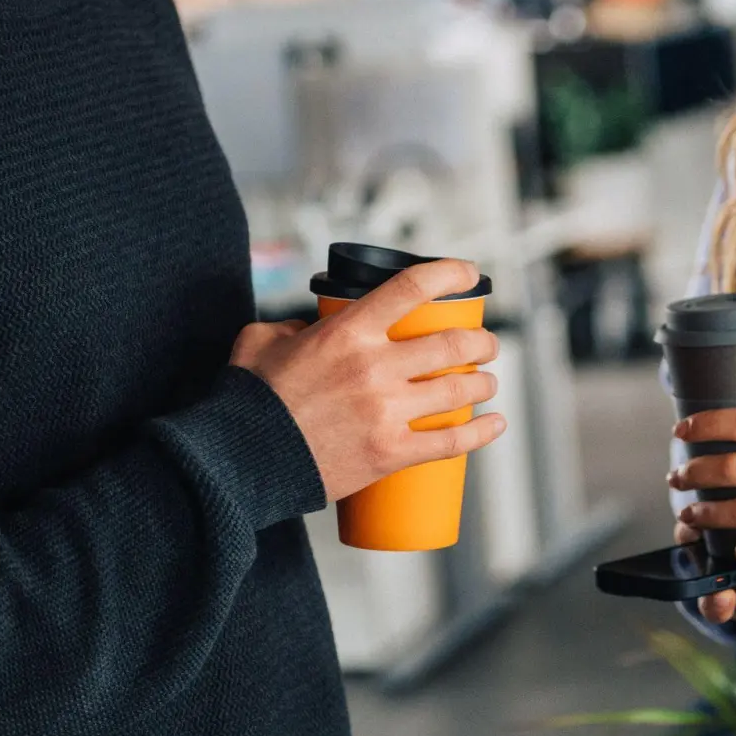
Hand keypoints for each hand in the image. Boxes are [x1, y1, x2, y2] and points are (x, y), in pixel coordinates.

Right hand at [231, 260, 503, 501]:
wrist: (239, 461)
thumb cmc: (250, 400)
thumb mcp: (261, 341)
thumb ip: (290, 325)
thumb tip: (312, 327)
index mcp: (348, 331)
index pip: (414, 288)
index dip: (451, 274)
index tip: (470, 273)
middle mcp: (375, 366)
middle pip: (452, 344)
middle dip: (481, 341)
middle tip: (486, 344)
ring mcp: (386, 411)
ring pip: (460, 390)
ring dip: (485, 383)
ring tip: (488, 382)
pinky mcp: (390, 453)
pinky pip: (451, 441)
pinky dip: (481, 432)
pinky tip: (495, 424)